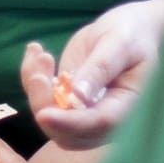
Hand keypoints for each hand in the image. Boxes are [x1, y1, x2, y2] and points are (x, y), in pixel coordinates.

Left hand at [25, 0, 163, 148]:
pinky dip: (31, 76)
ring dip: (35, 88)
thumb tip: (77, 98)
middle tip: (43, 62)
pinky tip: (34, 50)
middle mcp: (103, 119)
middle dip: (44, 103)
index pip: (95, 125)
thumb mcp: (120, 44)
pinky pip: (41, 99)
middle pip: (65, 132)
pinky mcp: (66, 101)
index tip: (44, 114)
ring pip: (48, 119)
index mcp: (125, 108)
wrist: (130, 30)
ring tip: (39, 52)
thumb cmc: (133, 35)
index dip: (68, 123)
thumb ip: (101, 69)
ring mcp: (82, 113)